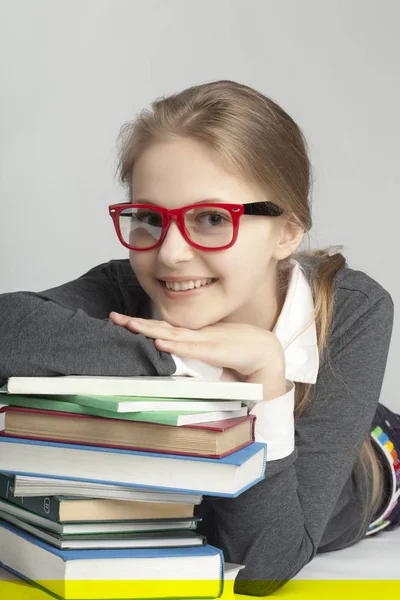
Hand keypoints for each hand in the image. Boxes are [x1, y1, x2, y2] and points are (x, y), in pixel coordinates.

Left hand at [109, 312, 285, 386]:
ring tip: (129, 325)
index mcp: (192, 337)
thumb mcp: (209, 358)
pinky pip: (190, 348)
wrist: (265, 353)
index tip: (122, 322)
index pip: (162, 329)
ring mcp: (203, 340)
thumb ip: (193, 360)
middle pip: (160, 328)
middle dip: (136, 323)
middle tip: (113, 317)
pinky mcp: (214, 350)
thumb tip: (175, 364)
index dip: (142, 325)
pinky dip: (174, 345)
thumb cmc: (238, 356)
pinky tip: (159, 343)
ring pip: (171, 334)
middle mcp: (194, 335)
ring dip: (149, 330)